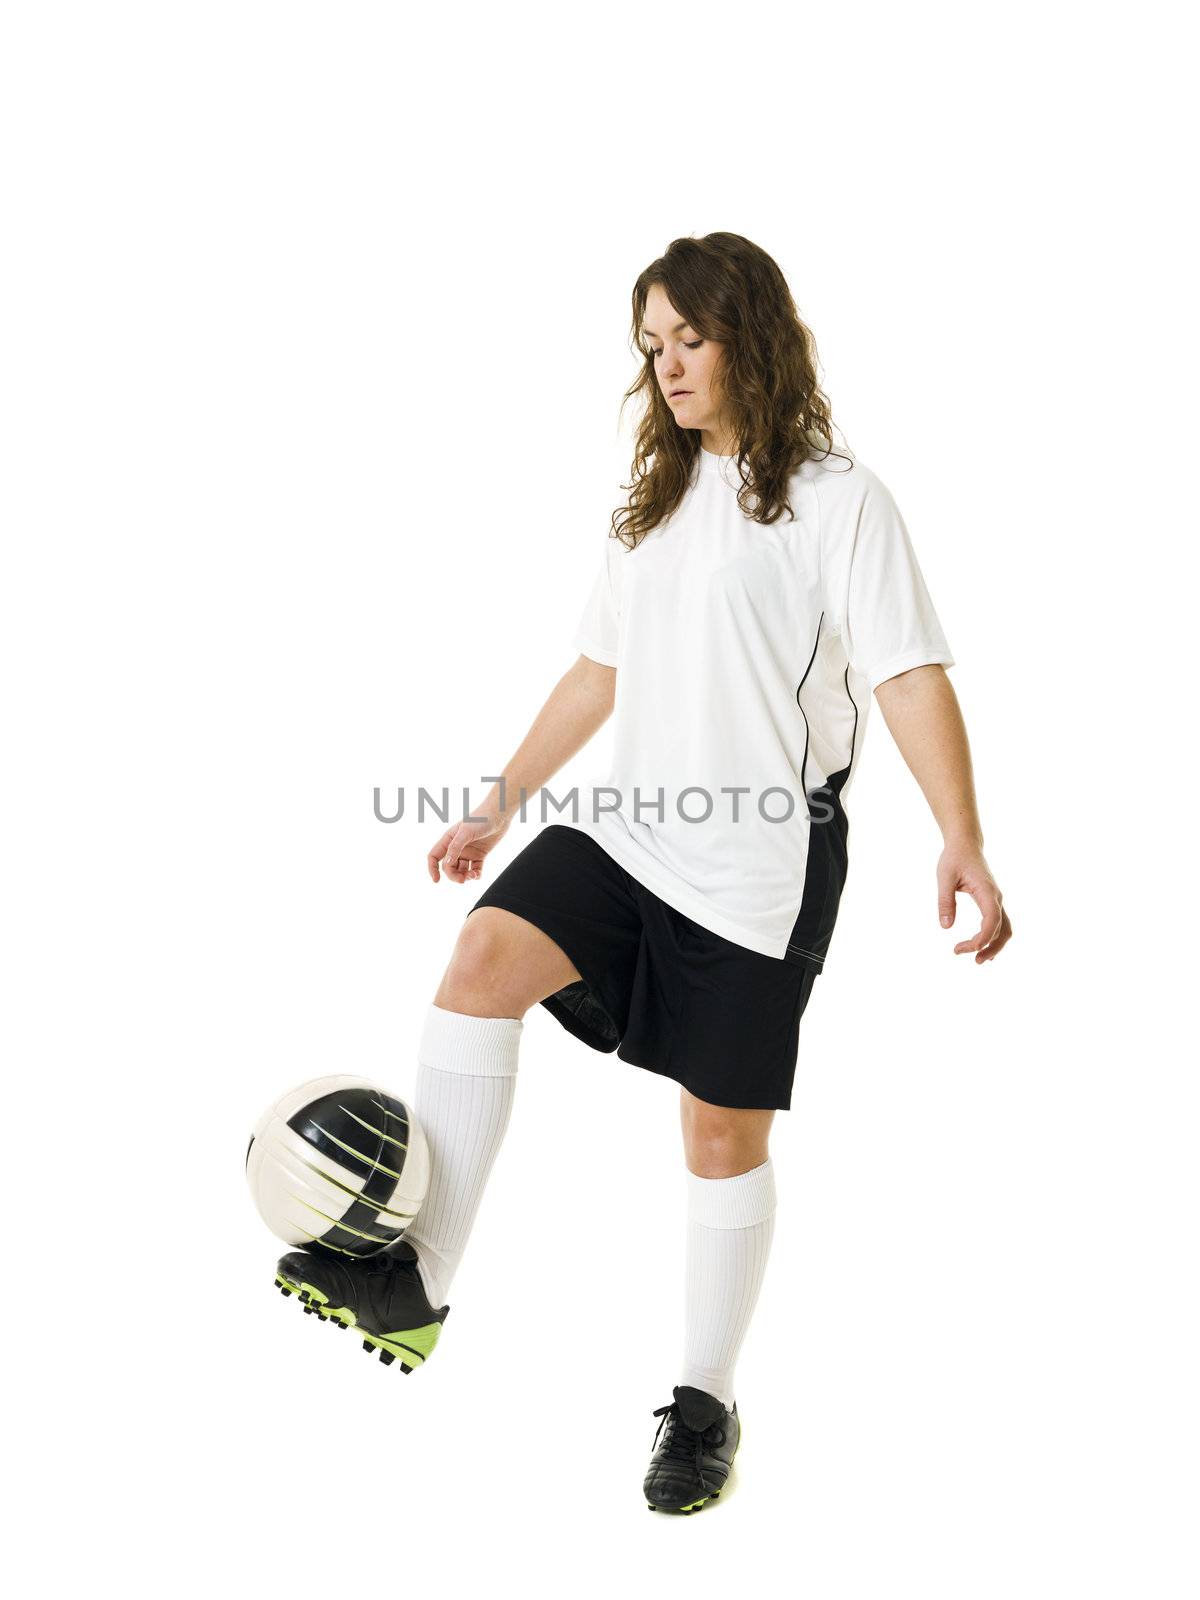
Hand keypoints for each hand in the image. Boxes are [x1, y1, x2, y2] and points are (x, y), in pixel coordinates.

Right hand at [427, 808, 510, 885]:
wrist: (500, 815)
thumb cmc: (481, 819)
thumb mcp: (466, 832)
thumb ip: (455, 848)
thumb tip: (446, 864)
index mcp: (448, 840)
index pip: (434, 856)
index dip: (432, 869)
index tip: (436, 881)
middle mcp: (457, 847)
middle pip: (449, 867)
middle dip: (454, 876)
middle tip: (463, 880)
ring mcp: (469, 852)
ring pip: (461, 870)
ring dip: (465, 877)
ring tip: (473, 876)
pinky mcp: (480, 855)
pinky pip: (475, 870)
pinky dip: (475, 875)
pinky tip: (478, 875)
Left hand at [936, 844, 1011, 962]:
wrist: (965, 845)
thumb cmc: (954, 858)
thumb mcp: (944, 877)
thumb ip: (946, 901)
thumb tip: (946, 927)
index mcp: (986, 891)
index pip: (991, 921)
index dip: (981, 938)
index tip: (961, 949)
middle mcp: (996, 898)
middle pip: (1003, 930)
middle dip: (990, 947)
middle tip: (972, 960)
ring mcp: (996, 901)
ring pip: (1005, 929)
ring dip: (995, 946)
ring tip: (978, 959)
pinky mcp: (992, 902)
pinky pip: (1000, 923)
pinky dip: (994, 938)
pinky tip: (982, 947)